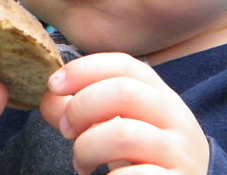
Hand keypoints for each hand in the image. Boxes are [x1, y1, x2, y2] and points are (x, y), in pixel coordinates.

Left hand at [40, 53, 208, 174]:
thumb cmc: (143, 150)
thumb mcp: (118, 121)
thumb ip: (82, 107)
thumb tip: (49, 98)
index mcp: (157, 92)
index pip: (122, 63)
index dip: (83, 68)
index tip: (53, 85)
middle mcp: (173, 115)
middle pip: (122, 91)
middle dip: (81, 107)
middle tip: (65, 130)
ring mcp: (177, 149)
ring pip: (123, 134)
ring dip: (87, 148)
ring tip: (81, 163)